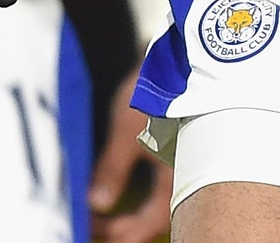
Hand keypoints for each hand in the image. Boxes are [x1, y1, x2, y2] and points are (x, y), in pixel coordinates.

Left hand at [91, 75, 171, 242]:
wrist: (185, 54)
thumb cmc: (159, 91)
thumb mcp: (128, 131)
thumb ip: (113, 170)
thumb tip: (96, 204)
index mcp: (178, 178)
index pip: (150, 222)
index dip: (122, 232)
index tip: (92, 229)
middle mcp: (187, 175)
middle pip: (157, 216)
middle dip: (126, 226)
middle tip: (96, 225)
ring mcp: (186, 162)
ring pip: (160, 201)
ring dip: (132, 210)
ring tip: (102, 207)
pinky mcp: (182, 147)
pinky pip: (162, 183)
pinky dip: (141, 191)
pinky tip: (122, 181)